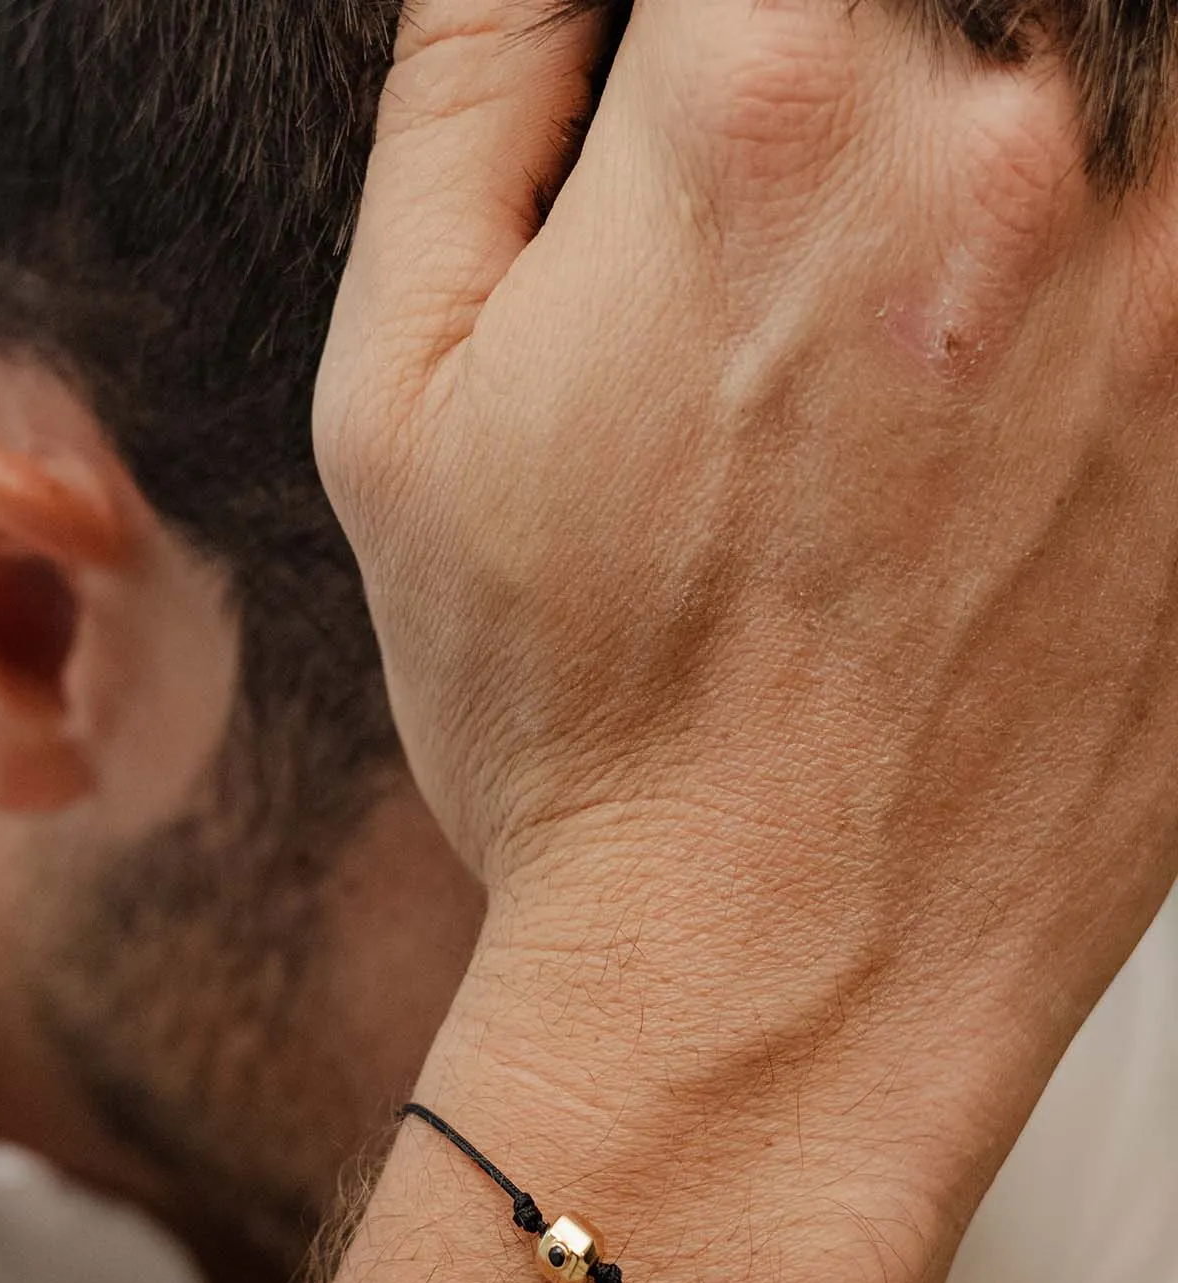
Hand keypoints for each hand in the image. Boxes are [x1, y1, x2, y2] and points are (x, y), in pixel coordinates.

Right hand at [317, 0, 1177, 1282]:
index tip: (680, 145)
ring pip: (1077, 94)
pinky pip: (1163, 234)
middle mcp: (996, 136)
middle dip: (846, 110)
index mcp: (749, 106)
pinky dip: (1085, 279)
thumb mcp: (396, 409)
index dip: (688, 58)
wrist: (772, 973)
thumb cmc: (570, 723)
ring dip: (975, 194)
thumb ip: (463, 100)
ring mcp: (1171, 255)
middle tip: (767, 292)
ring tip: (881, 369)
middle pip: (939, 10)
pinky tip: (965, 420)